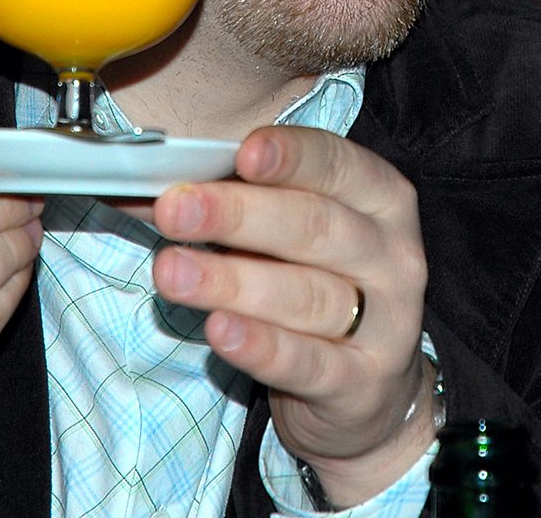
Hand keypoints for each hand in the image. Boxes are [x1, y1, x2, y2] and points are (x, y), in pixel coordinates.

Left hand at [150, 126, 436, 506]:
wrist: (368, 386)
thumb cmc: (314, 277)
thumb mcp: (286, 228)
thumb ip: (234, 199)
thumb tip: (148, 187)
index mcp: (380, 196)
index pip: (337, 163)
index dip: (291, 156)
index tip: (242, 153)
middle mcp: (392, 254)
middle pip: (314, 226)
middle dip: (237, 215)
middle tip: (174, 209)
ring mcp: (387, 323)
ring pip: (305, 295)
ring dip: (231, 281)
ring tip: (171, 270)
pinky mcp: (363, 384)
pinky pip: (307, 362)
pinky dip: (260, 345)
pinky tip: (218, 329)